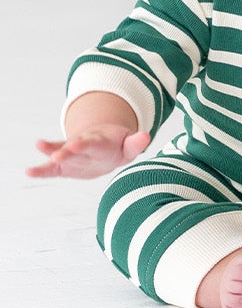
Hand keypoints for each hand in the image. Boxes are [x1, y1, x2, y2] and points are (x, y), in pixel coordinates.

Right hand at [27, 125, 150, 179]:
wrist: (105, 144)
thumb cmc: (117, 146)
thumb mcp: (129, 145)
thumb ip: (136, 143)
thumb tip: (146, 136)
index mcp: (100, 141)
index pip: (94, 142)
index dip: (85, 143)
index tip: (75, 143)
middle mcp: (83, 145)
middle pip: (75, 147)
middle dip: (67, 150)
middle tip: (56, 154)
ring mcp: (72, 153)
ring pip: (60, 153)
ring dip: (51, 152)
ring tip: (38, 147)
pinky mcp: (65, 164)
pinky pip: (51, 167)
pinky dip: (41, 169)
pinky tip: (29, 172)